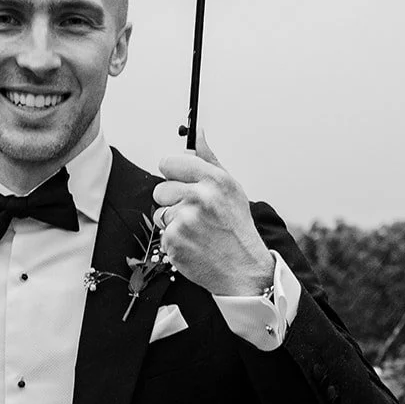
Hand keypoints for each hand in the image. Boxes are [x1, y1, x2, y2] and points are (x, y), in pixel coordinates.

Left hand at [154, 130, 275, 296]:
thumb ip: (209, 160)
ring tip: (196, 230)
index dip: (173, 174)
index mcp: (214, 180)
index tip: (181, 182)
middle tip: (194, 214)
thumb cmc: (237, 228)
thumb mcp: (231, 188)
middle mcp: (199, 197)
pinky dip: (174, 240)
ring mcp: (185, 220)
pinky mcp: (174, 241)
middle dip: (173, 201)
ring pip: (160, 212)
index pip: (169, 162)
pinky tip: (194, 244)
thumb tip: (197, 134)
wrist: (245, 270)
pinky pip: (162, 233)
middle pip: (160, 189)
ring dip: (173, 222)